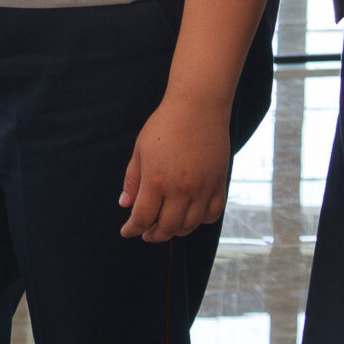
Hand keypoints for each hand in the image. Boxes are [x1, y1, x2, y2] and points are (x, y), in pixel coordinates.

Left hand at [118, 95, 230, 241]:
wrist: (198, 109)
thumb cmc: (164, 126)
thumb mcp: (140, 151)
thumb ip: (132, 180)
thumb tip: (125, 205)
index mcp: (156, 181)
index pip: (142, 218)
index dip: (132, 229)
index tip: (127, 231)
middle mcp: (180, 190)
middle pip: (167, 228)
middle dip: (153, 235)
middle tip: (145, 233)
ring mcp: (202, 190)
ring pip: (189, 226)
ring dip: (175, 231)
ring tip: (166, 227)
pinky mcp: (218, 185)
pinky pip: (211, 215)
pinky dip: (200, 221)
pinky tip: (190, 217)